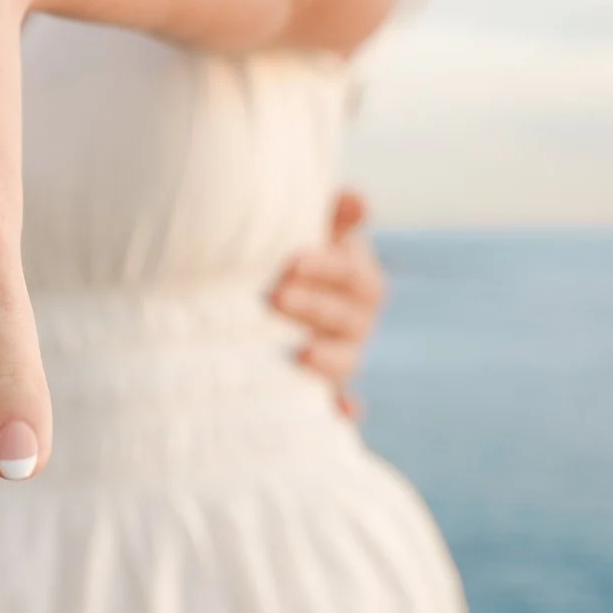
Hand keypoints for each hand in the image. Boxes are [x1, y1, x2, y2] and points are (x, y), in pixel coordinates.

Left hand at [271, 189, 385, 418]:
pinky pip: (339, 405)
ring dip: (328, 360)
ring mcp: (340, 358)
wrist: (255, 294)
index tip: (292, 261)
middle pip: (350, 320)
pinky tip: (340, 412)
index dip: (329, 268)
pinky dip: (342, 409)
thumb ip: (329, 213)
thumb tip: (357, 199)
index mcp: (356, 281)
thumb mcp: (304, 228)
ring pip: (347, 363)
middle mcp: (355, 322)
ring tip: (300, 353)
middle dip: (315, 308)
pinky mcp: (322, 390)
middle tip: (276, 298)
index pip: (353, 276)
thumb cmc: (283, 254)